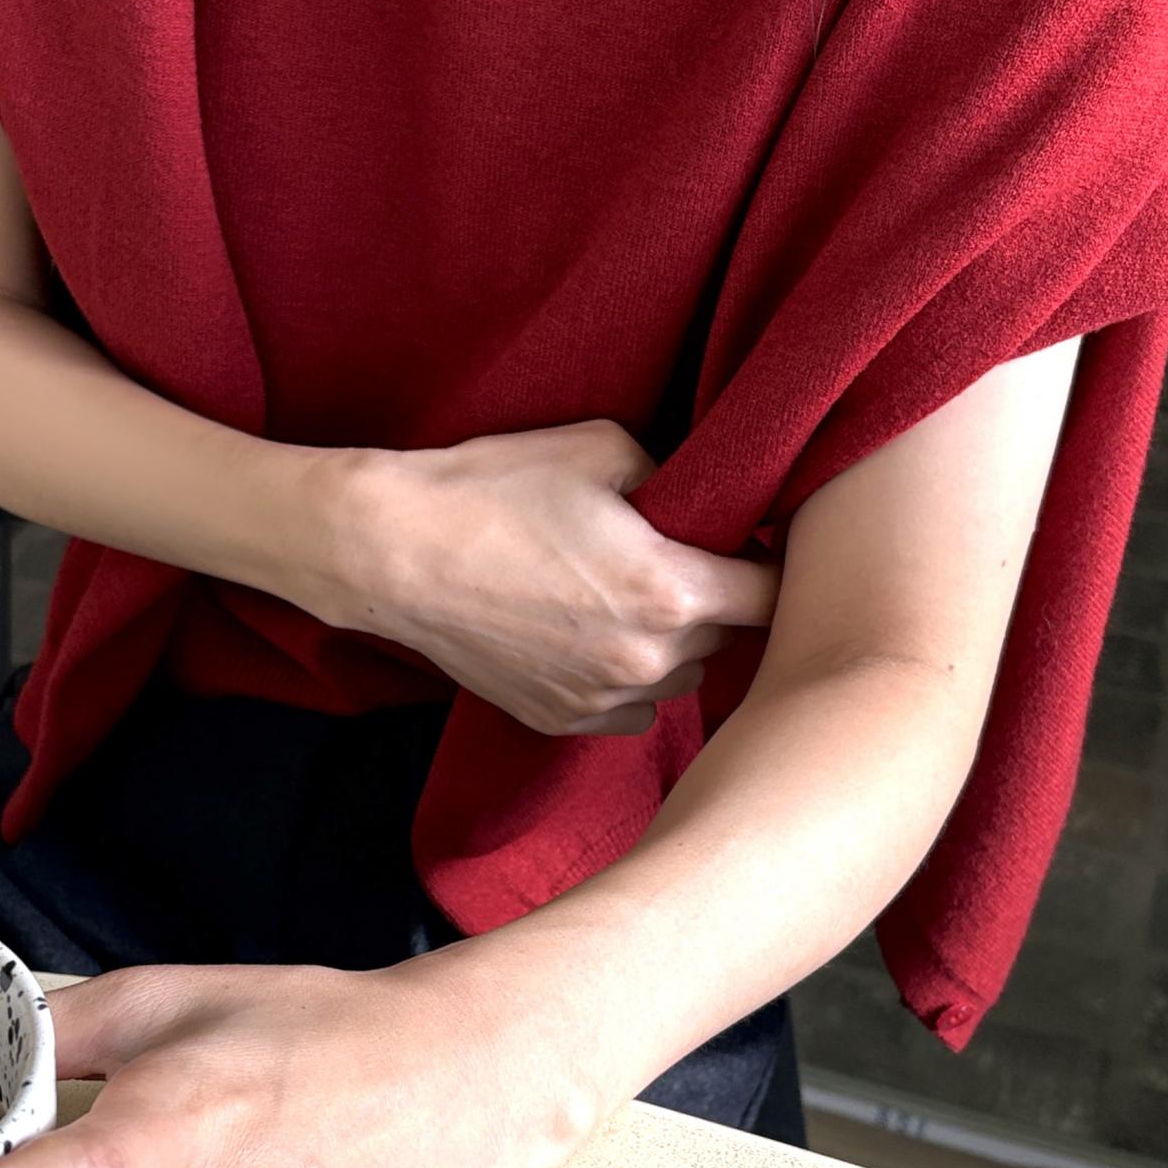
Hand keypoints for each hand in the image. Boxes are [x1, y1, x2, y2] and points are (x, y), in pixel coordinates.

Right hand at [325, 419, 779, 736]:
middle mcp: (649, 659)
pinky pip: (628, 709)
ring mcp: (603, 698)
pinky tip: (593, 636)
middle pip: (729, 640)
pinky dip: (626, 679)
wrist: (395, 550)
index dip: (772, 567)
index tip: (758, 549)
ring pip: (680, 678)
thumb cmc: (495, 489)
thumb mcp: (605, 448)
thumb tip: (703, 499)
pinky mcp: (561, 719)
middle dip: (717, 603)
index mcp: (673, 591)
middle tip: (686, 562)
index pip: (773, 597)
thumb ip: (676, 477)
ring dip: (673, 646)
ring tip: (631, 600)